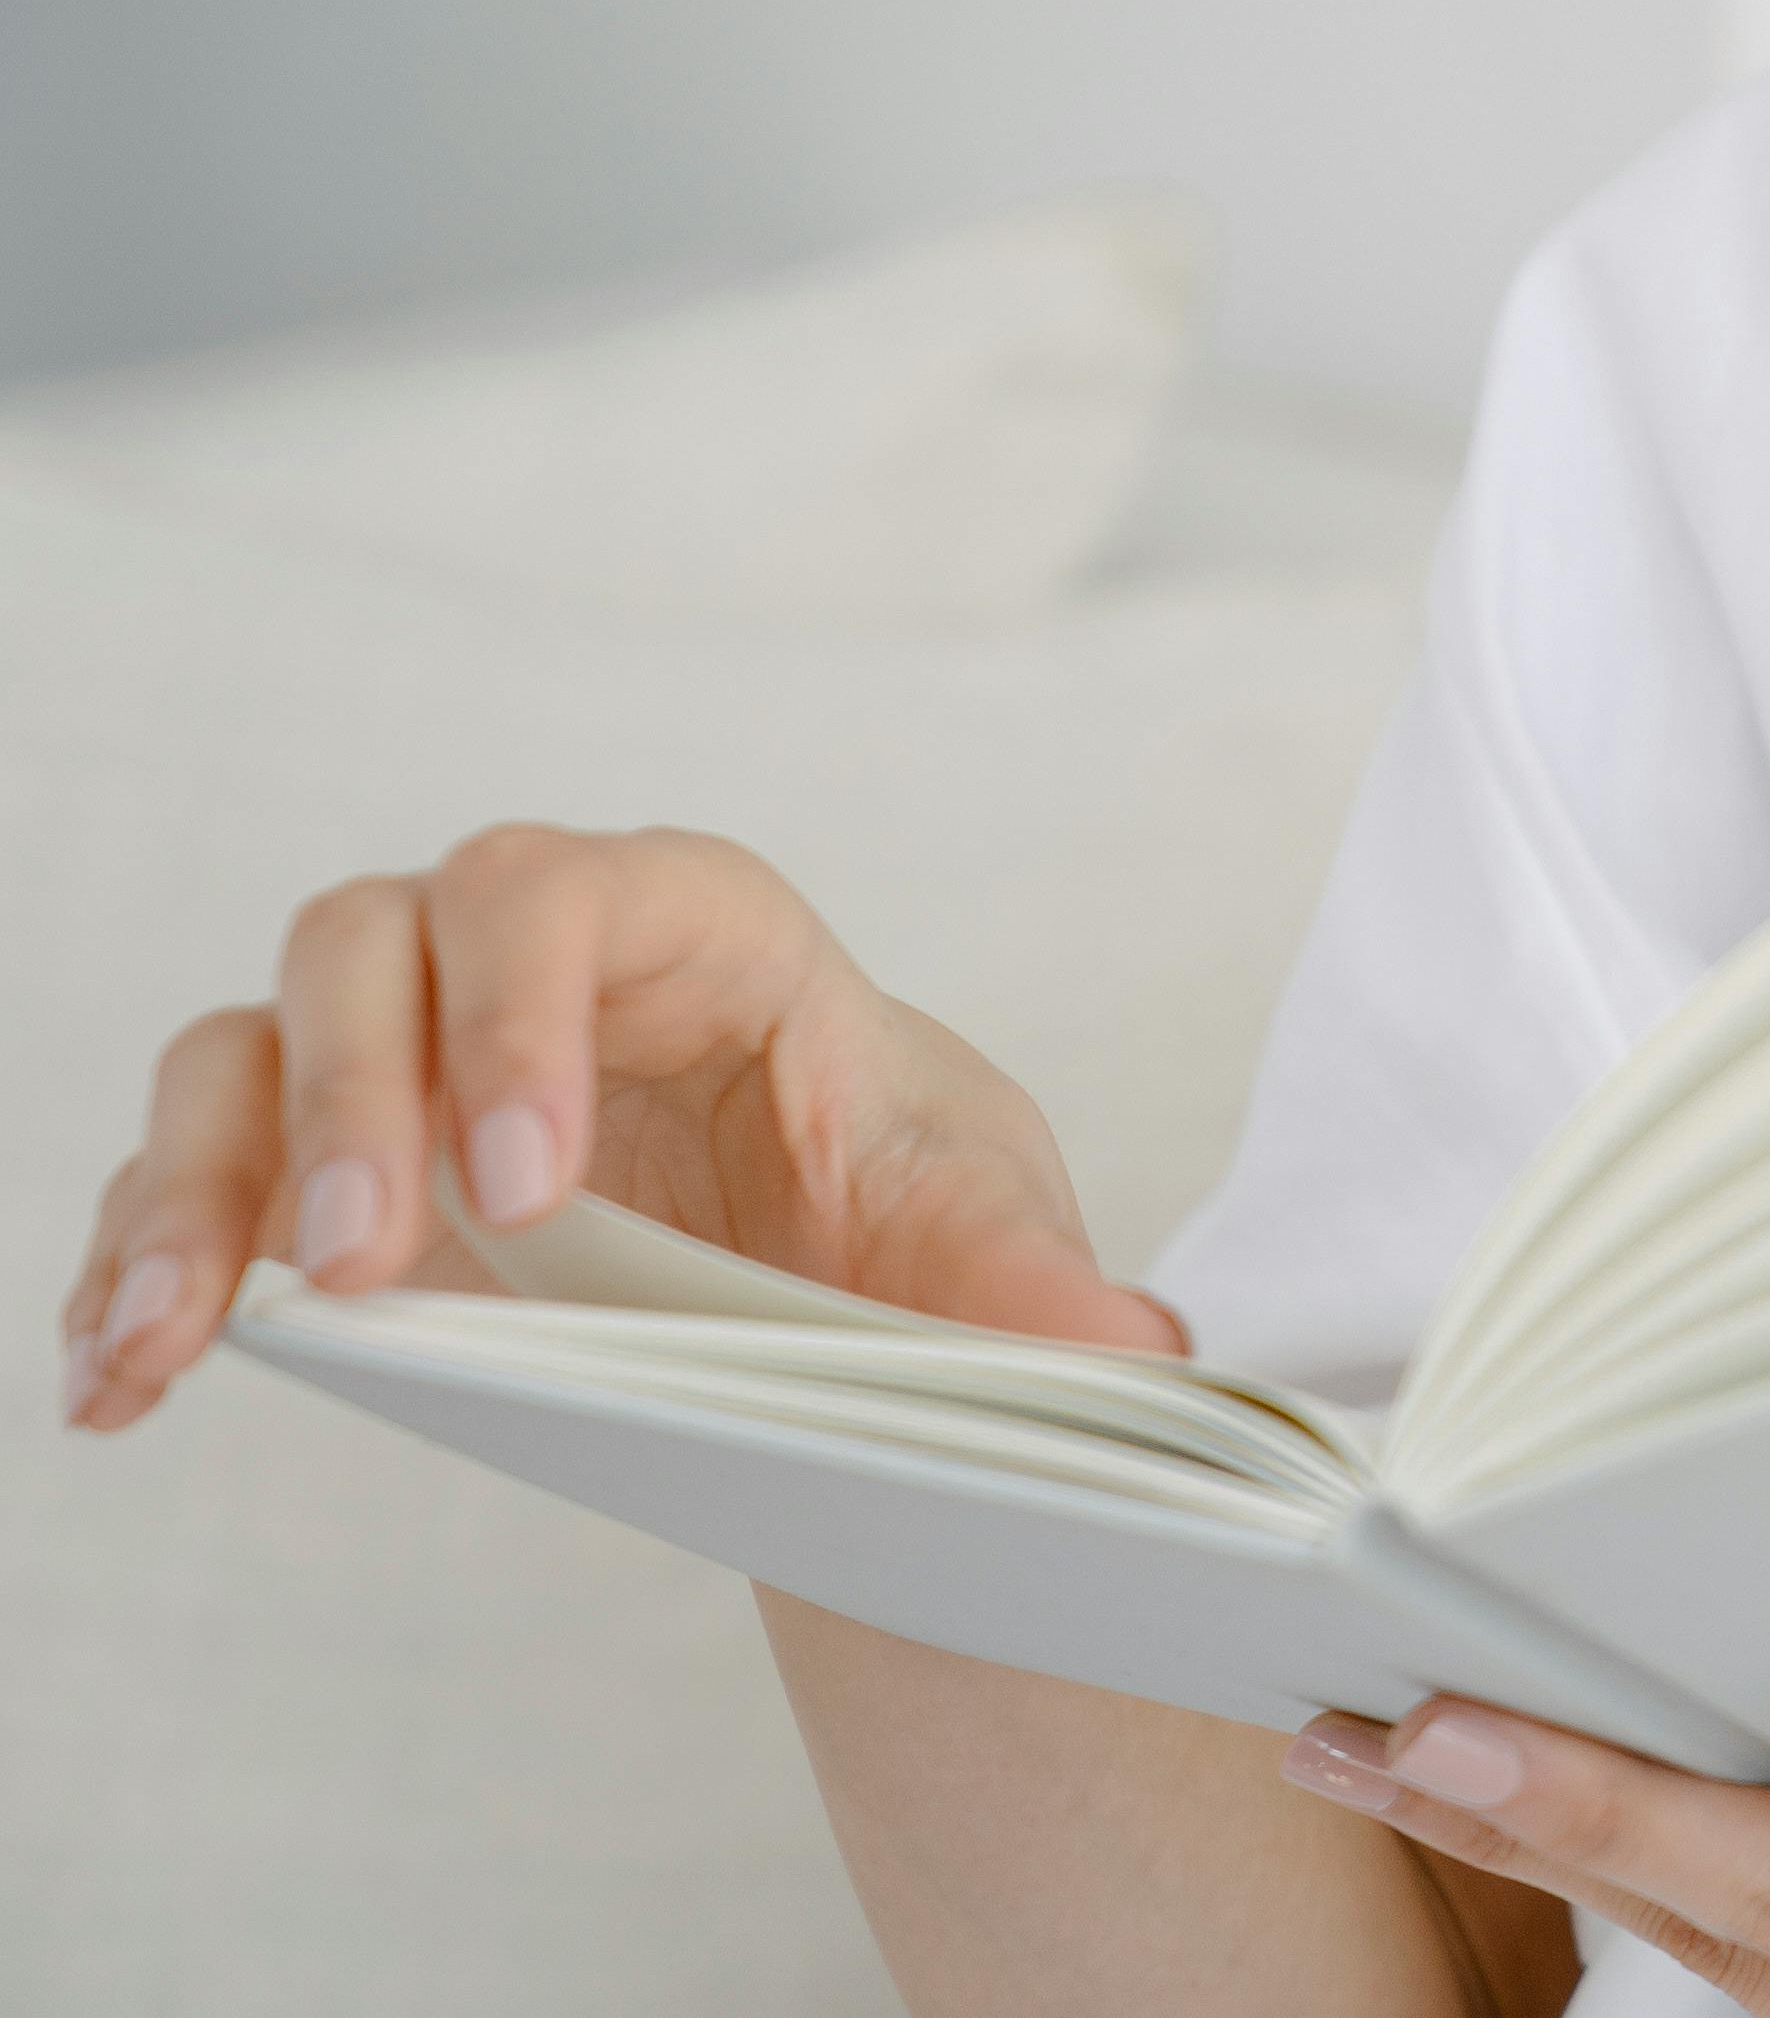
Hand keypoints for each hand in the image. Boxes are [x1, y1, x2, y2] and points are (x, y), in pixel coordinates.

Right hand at [58, 821, 1169, 1431]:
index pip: (570, 897)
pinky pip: (181, 1175)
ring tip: (184, 1341)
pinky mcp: (309, 1164)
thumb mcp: (978, 1222)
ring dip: (202, 1186)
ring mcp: (393, 1052)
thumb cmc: (891, 1180)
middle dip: (351, 1101)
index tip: (530, 1186)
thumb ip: (1036, 1281)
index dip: (525, 1016)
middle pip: (375, 944)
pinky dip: (139, 1265)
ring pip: (246, 1046)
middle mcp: (513, 957)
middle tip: (368, 1273)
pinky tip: (123, 1385)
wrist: (823, 1243)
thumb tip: (1134, 1361)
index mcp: (690, 925)